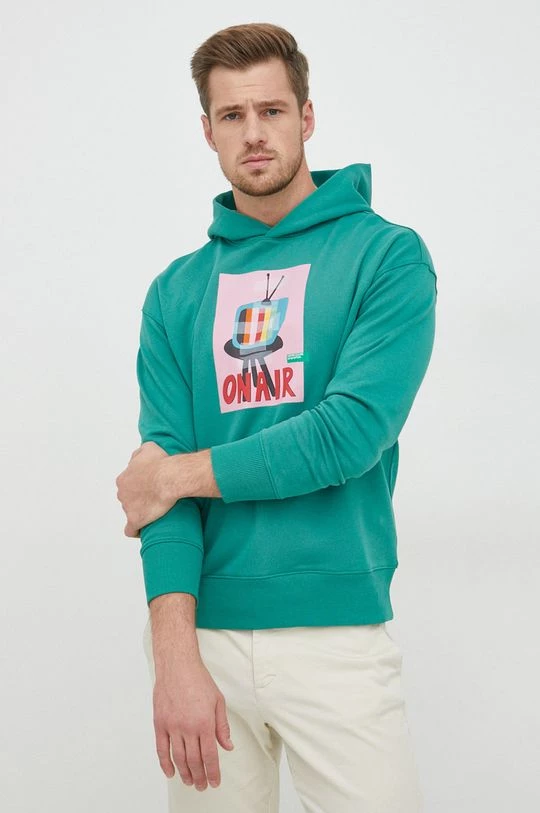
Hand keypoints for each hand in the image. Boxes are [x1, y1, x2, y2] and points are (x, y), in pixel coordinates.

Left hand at [115, 441, 177, 536]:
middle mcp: (122, 493)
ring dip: (140, 512)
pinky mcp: (135, 520)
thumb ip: (138, 454)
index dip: (138, 486)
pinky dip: (135, 531)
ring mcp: (127, 507)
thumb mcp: (148, 448)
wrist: (169, 478)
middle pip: (128, 498)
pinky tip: (142, 530)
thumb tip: (137, 459)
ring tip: (155, 512)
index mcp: (123, 479)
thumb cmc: (160, 463)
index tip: (149, 487)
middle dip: (138, 499)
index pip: (127, 485)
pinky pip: (131, 530)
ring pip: (131, 512)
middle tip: (154, 498)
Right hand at [153, 658, 234, 789]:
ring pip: (178, 758)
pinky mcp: (160, 723)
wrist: (177, 666)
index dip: (213, 772)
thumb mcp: (218, 701)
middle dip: (199, 776)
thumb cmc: (199, 680)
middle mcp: (188, 727)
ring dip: (184, 773)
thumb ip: (222, 726)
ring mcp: (172, 726)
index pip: (210, 755)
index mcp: (205, 722)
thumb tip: (228, 746)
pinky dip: (165, 763)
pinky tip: (171, 772)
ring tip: (189, 782)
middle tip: (202, 786)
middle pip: (194, 760)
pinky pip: (161, 749)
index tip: (214, 782)